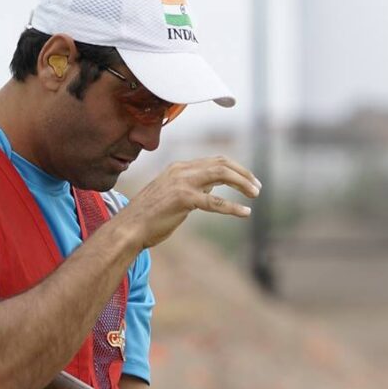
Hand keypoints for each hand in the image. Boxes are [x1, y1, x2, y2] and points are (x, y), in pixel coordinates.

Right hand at [117, 156, 260, 248]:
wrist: (129, 227)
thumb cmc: (149, 216)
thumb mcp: (172, 195)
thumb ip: (191, 187)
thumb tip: (212, 186)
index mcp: (178, 168)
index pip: (215, 161)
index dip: (236, 169)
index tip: (249, 181)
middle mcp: (181, 170)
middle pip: (221, 163)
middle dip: (243, 174)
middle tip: (257, 187)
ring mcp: (182, 183)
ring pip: (221, 175)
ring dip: (242, 183)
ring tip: (255, 194)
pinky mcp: (183, 199)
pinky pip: (214, 201)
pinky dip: (232, 207)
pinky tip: (245, 212)